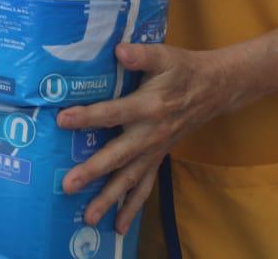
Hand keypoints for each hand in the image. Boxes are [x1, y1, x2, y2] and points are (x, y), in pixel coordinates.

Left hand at [56, 43, 228, 233]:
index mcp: (150, 106)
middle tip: (68, 186)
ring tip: (90, 219)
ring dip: (110, 200)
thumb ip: (141, 55)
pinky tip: (119, 226)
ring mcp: (156, 150)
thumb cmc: (183, 69)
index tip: (62, 120)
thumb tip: (120, 51)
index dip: (88, 116)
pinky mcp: (158, 157)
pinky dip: (132, 207)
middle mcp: (151, 133)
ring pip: (131, 180)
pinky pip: (145, 187)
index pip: (113, 113)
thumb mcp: (165, 55)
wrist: (215, 88)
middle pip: (119, 156)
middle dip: (93, 172)